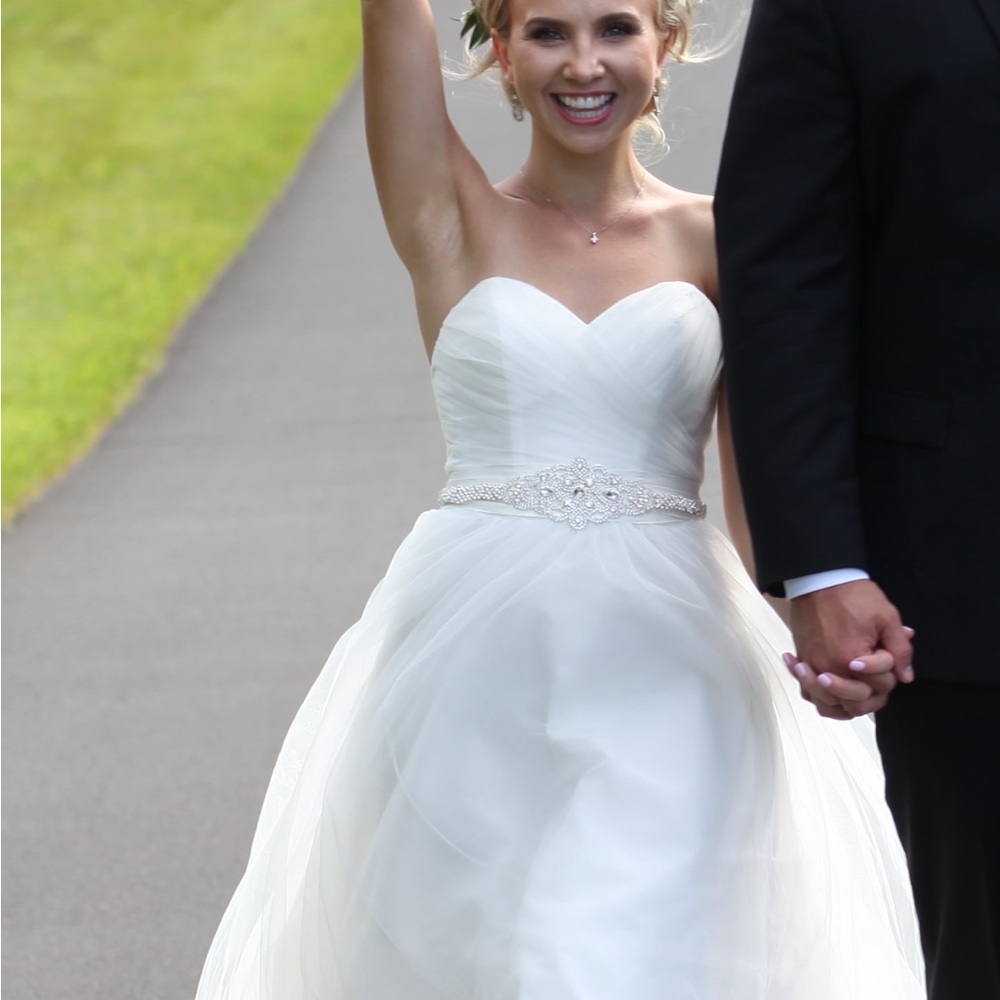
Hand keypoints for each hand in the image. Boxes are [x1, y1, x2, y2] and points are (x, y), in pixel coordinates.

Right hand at [785, 579, 914, 718]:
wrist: (819, 580)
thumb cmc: (853, 596)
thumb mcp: (887, 618)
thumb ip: (900, 650)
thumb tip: (905, 677)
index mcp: (852, 659)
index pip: (880, 686)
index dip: (890, 672)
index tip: (885, 652)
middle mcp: (829, 669)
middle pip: (855, 704)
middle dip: (871, 694)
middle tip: (876, 678)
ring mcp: (812, 666)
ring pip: (828, 704)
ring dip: (843, 702)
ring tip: (853, 692)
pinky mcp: (802, 659)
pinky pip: (806, 691)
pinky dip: (817, 696)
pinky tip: (826, 689)